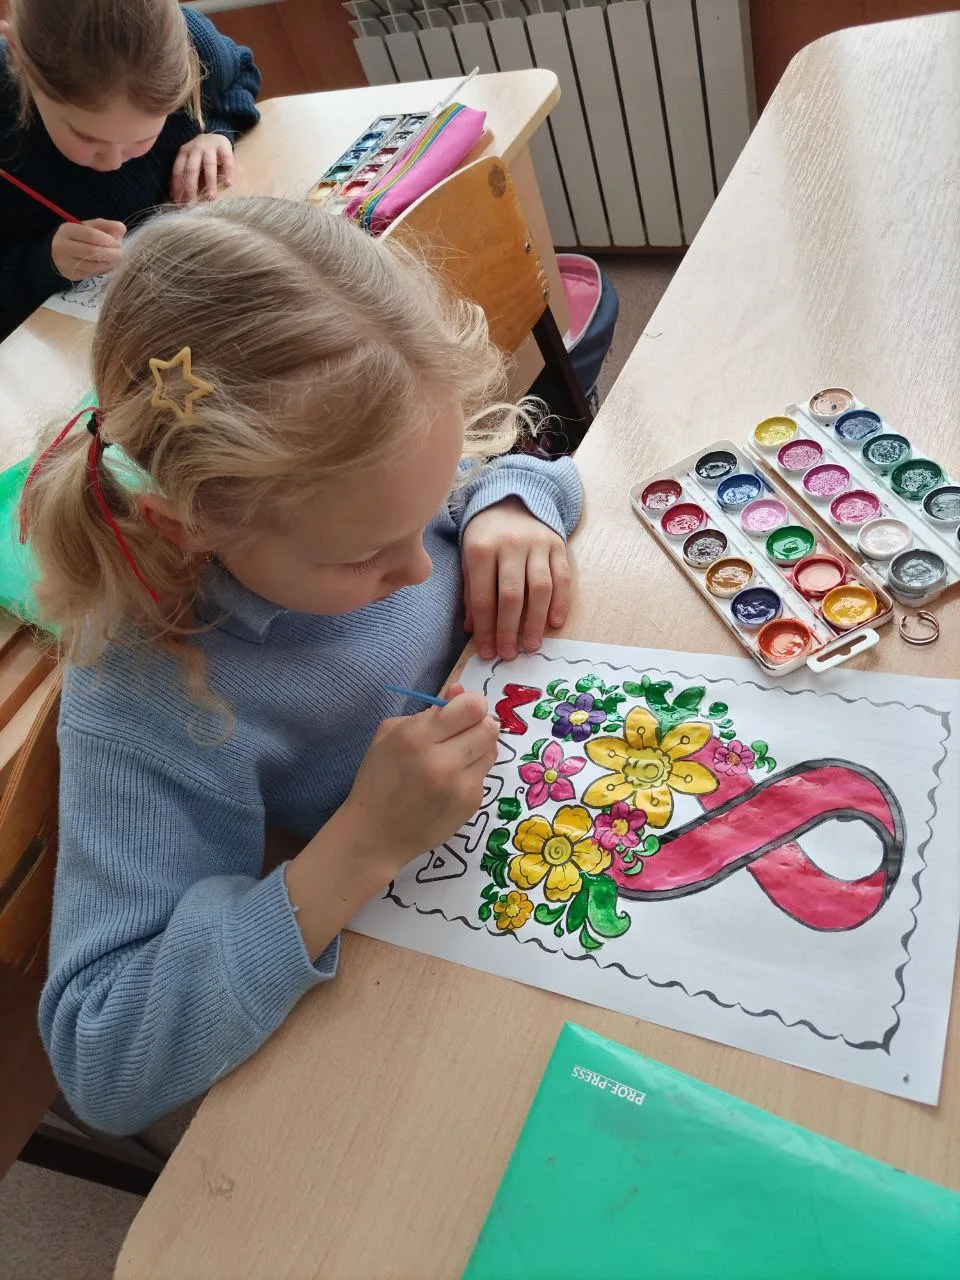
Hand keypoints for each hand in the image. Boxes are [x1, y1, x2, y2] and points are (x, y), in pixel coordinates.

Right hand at [51, 219, 125, 281]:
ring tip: (117, 260)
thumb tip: (121, 229)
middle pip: (93, 252)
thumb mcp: (91, 226)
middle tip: (121, 254)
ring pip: (93, 266)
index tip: (119, 243)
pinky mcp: (71, 274)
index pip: (92, 235)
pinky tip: (108, 265)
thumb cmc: (80, 237)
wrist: (60, 252)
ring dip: (110, 264)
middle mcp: (62, 246)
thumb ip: (107, 225)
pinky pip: (92, 274)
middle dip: (112, 254)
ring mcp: (65, 262)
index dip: (109, 240)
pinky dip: (104, 270)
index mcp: (67, 230)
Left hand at [170, 133, 234, 203]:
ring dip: (210, 182)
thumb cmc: (202, 156)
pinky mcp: (224, 146)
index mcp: (184, 152)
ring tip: (211, 197)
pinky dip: (228, 173)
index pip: (178, 171)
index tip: (179, 203)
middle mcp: (195, 148)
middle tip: (193, 204)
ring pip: (209, 165)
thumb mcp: (192, 163)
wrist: (216, 138)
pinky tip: (228, 184)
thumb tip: (179, 199)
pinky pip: (227, 161)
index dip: (178, 187)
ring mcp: (210, 146)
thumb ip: (187, 177)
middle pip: (191, 169)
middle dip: (191, 188)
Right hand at [342, 689, 498, 864]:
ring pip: (492, 749)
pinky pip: (484, 774)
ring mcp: (460, 785)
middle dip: (478, 724)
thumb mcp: (390, 734)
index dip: (471, 704)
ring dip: (478, 747)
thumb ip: (428, 711)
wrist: (376, 834)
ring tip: (456, 757)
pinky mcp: (471, 804)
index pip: (472, 707)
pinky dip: (472, 772)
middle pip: (489, 726)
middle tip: (461, 733)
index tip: (461, 711)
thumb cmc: (378, 778)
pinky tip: (450, 782)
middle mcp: (442, 761)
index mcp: (417, 737)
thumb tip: (460, 691)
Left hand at [462, 496, 571, 660]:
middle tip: (509, 654)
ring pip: (540, 588)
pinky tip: (555, 623)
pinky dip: (560, 603)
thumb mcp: (469, 558)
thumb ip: (471, 592)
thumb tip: (472, 629)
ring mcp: (536, 544)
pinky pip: (562, 577)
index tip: (487, 652)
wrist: (512, 500)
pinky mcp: (557, 545)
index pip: (483, 597)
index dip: (485, 629)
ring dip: (536, 621)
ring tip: (532, 645)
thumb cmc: (485, 536)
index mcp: (481, 549)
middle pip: (512, 595)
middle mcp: (510, 545)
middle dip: (510, 629)